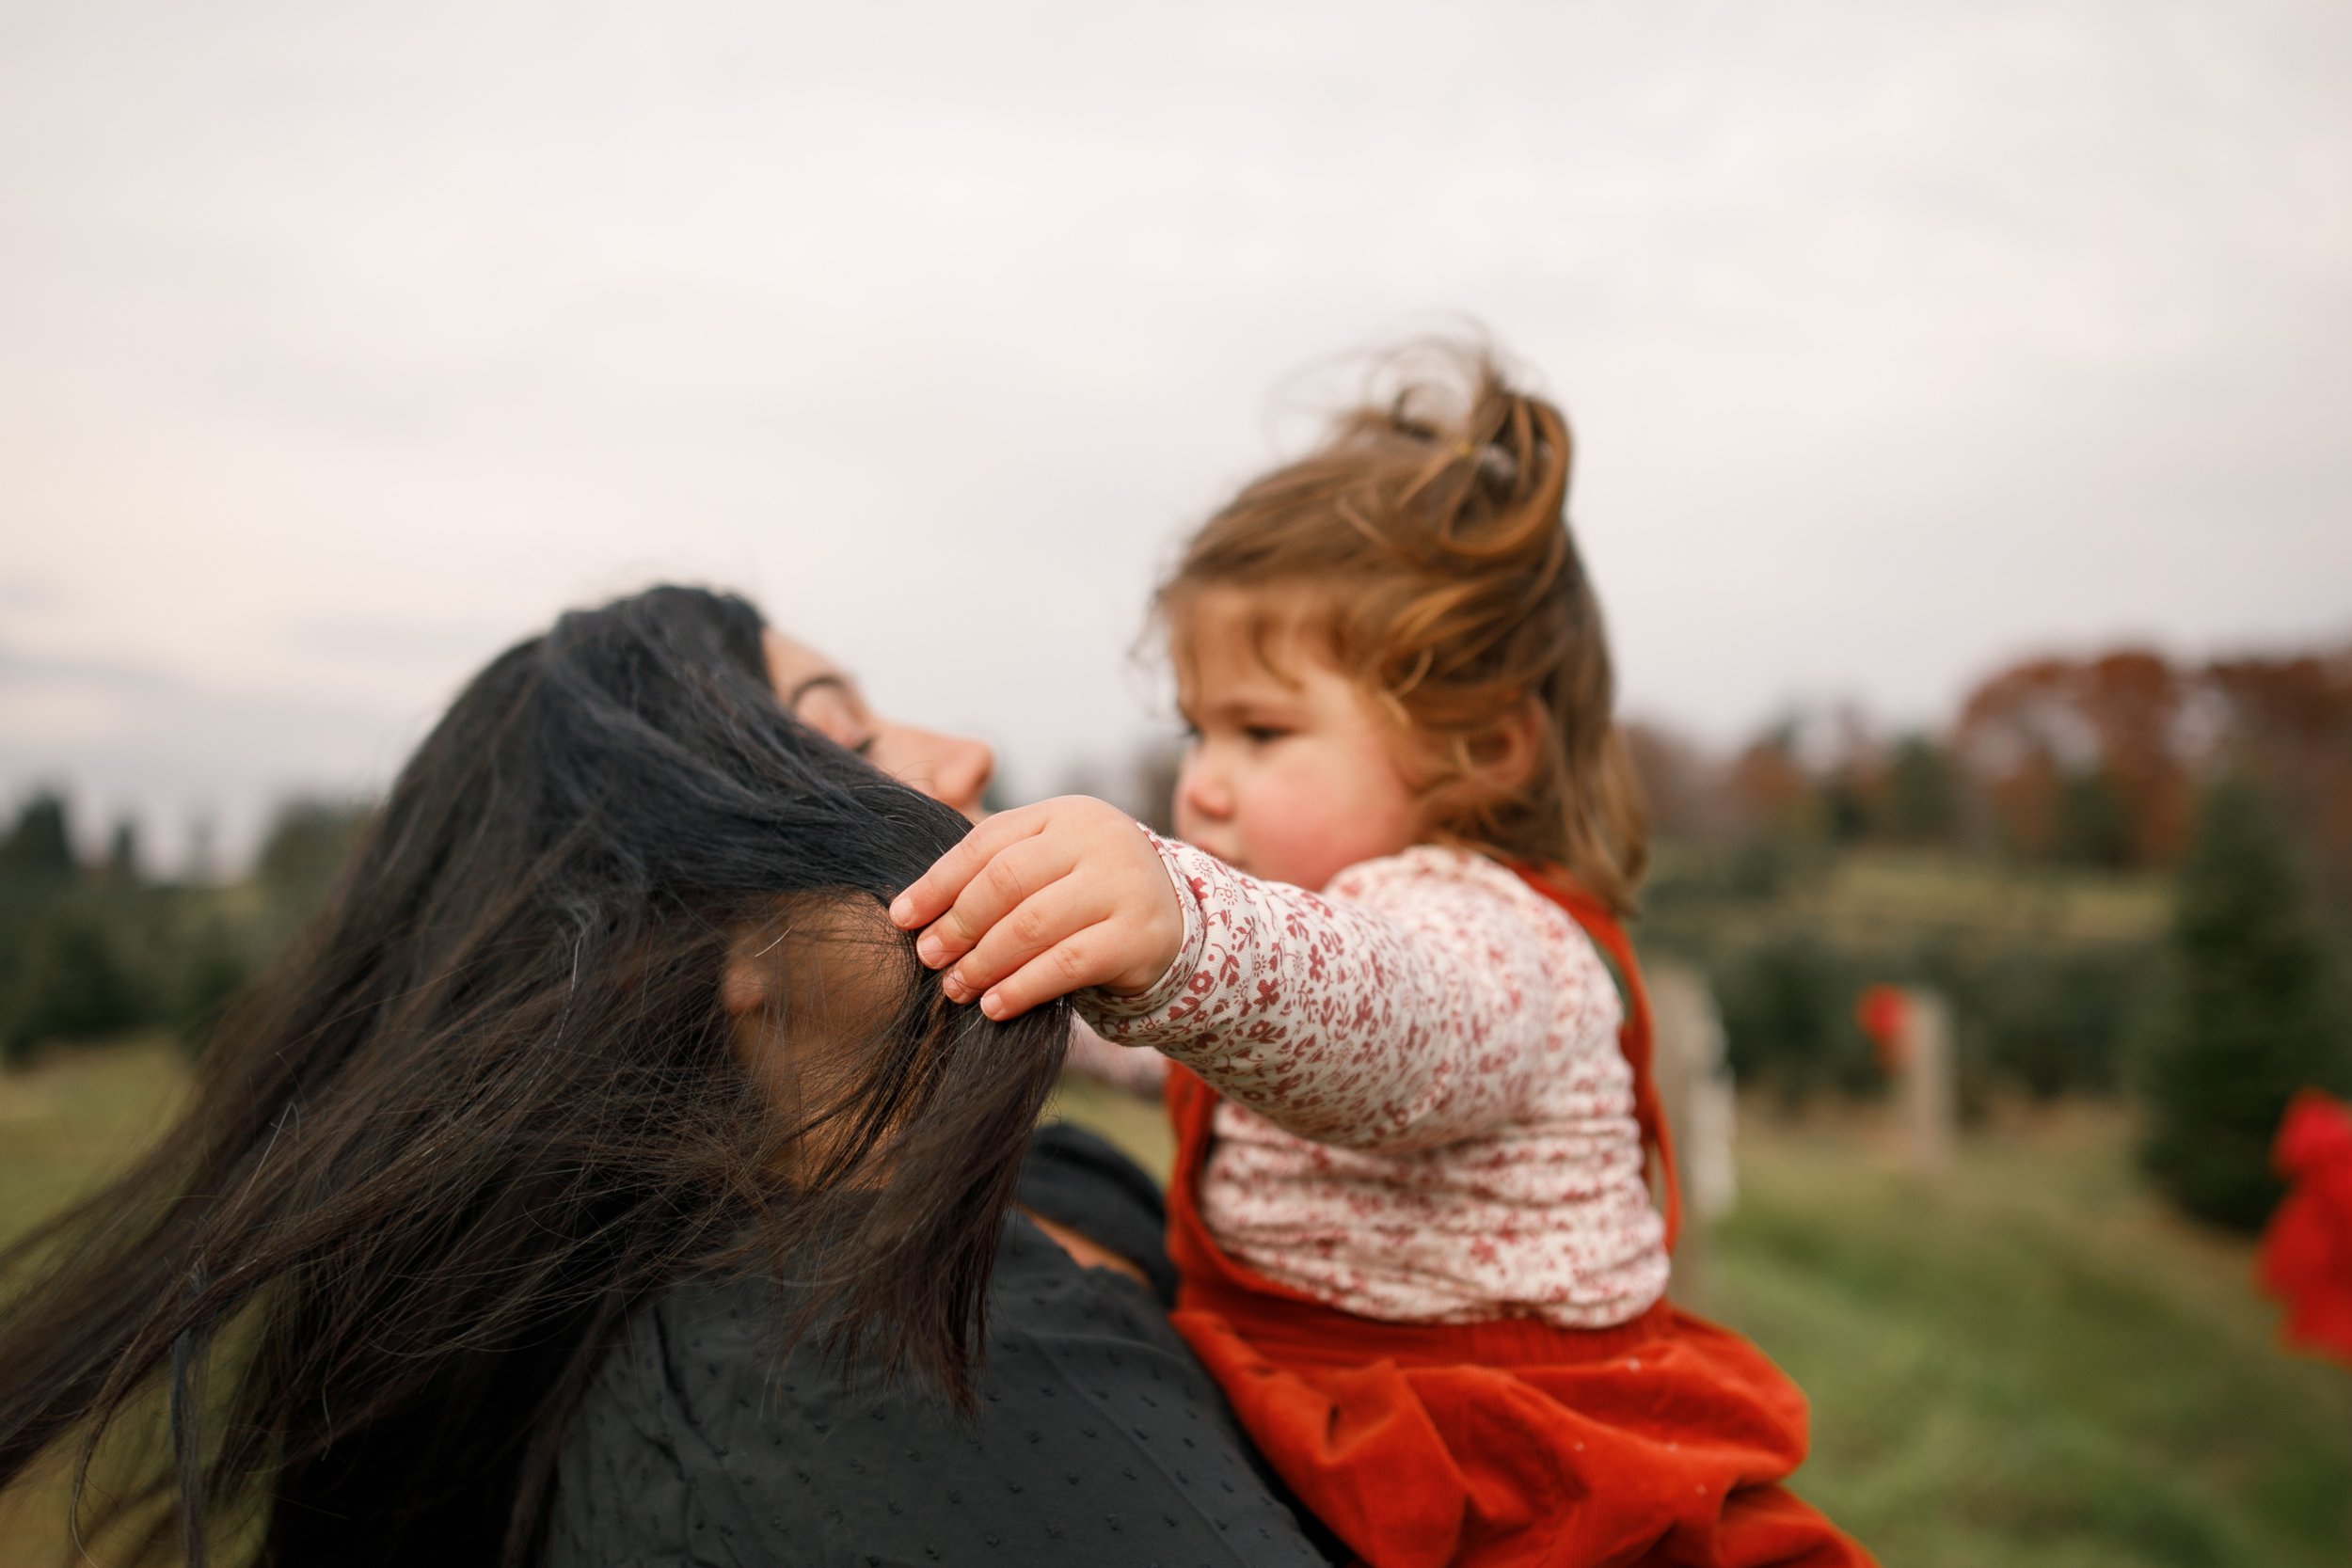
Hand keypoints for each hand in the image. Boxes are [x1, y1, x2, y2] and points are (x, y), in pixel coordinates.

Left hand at [888, 796, 1183, 1020]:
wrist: (1172, 921)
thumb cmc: (1088, 893)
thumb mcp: (1050, 866)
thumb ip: (995, 871)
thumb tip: (913, 909)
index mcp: (1064, 814)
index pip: (987, 843)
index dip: (937, 882)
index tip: (902, 918)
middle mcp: (1097, 838)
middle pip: (1006, 881)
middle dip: (958, 924)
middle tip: (929, 957)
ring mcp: (1123, 884)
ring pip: (1033, 924)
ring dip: (984, 961)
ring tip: (956, 987)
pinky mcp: (1138, 935)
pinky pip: (1067, 964)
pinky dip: (1023, 987)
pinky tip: (996, 1005)